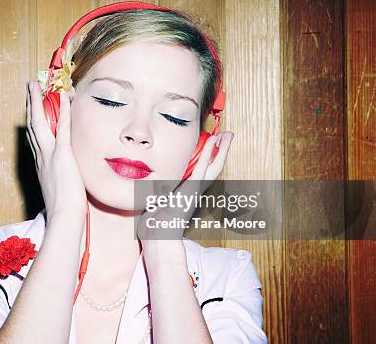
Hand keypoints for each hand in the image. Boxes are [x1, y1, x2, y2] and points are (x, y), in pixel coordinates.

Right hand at [25, 81, 86, 221]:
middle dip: (30, 105)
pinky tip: (63, 97)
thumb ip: (60, 181)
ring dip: (38, 101)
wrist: (64, 217)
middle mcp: (40, 157)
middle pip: (32, 125)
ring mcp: (49, 155)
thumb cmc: (64, 210)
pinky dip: (63, 111)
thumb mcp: (59, 192)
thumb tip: (65, 181)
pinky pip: (63, 128)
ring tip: (36, 85)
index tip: (32, 109)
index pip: (34, 138)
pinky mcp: (62, 155)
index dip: (32, 121)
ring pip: (40, 122)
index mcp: (40, 165)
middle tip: (29, 88)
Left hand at [137, 132, 233, 257]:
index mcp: (186, 191)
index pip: (200, 170)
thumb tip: (146, 186)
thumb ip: (154, 192)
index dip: (207, 157)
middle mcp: (194, 190)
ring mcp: (195, 190)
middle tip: (228, 135)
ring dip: (221, 149)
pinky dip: (210, 155)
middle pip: (213, 167)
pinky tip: (215, 143)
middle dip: (220, 150)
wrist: (158, 239)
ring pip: (212, 166)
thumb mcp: (153, 202)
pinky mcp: (192, 190)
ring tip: (228, 135)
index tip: (211, 143)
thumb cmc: (153, 226)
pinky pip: (203, 169)